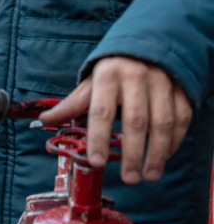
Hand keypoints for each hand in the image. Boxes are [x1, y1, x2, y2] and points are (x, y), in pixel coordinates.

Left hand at [39, 56, 191, 184]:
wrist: (146, 44)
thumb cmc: (113, 70)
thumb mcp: (90, 83)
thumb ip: (72, 105)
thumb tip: (43, 120)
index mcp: (108, 76)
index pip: (100, 112)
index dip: (98, 139)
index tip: (96, 162)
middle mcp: (136, 77)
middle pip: (135, 121)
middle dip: (132, 154)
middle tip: (129, 179)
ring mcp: (162, 81)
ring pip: (162, 122)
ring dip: (157, 153)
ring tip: (149, 176)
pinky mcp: (182, 87)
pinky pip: (181, 117)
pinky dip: (174, 140)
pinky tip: (164, 157)